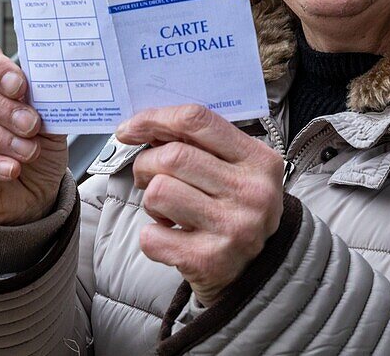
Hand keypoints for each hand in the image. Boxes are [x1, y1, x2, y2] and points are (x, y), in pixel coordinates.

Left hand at [116, 105, 283, 306]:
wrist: (254, 271)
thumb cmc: (233, 208)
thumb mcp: (234, 168)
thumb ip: (198, 143)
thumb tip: (143, 126)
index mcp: (259, 159)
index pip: (197, 120)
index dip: (155, 119)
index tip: (129, 128)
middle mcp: (252, 192)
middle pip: (172, 156)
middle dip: (146, 163)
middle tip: (147, 176)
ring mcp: (233, 228)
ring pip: (158, 192)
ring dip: (150, 200)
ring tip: (166, 210)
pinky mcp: (209, 261)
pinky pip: (151, 236)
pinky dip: (150, 235)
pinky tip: (170, 236)